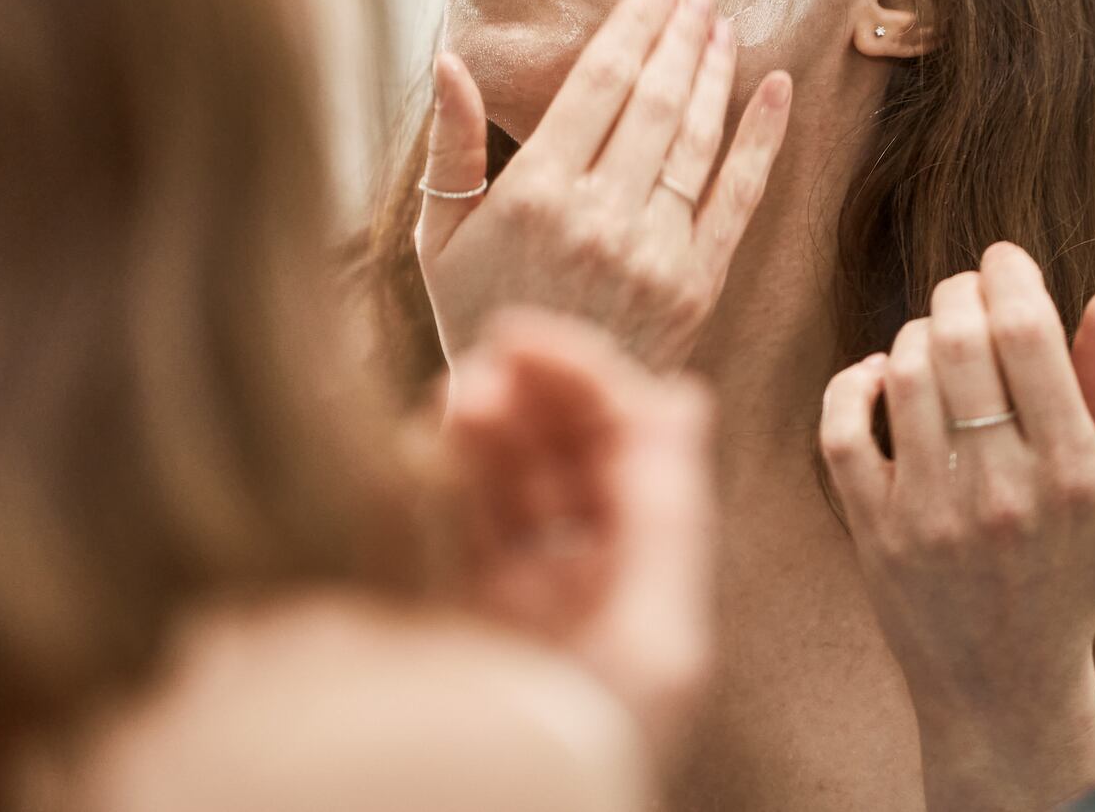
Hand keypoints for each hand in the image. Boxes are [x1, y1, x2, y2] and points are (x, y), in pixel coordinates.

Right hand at [417, 0, 791, 370]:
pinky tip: (777, 88)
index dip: (633, 26)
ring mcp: (653, 251)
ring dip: (715, 71)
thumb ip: (451, 148)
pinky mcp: (695, 283)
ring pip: (696, 138)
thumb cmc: (479, 314)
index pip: (597, 85)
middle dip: (680, 34)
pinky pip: (738, 196)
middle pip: (654, 100)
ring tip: (724, 24)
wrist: (538, 410)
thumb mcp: (440, 237)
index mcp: (533, 196)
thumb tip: (448, 59)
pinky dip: (762, 138)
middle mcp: (598, 217)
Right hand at [435, 307, 717, 768]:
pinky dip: (414, 479)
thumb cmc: (590, 754)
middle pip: (551, 457)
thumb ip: (666, 514)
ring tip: (456, 403)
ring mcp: (492, 602)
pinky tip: (411, 454)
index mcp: (635, 583)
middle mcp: (567, 584)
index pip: (620, 452)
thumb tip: (683, 394)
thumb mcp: (653, 640)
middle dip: (525, 400)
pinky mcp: (422, 623)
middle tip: (486, 371)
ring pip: (484, 482)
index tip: (523, 338)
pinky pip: (417, 528)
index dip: (583, 382)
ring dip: (474, 430)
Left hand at [818, 242, 1094, 809]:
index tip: (1003, 259)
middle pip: (960, 340)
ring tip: (934, 339)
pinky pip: (842, 427)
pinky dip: (854, 383)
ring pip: (904, 372)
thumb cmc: (1071, 576)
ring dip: (915, 333)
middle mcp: (1002, 492)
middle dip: (959, 290)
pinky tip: (880, 376)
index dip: (1008, 274)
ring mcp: (930, 513)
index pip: (1027, 334)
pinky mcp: (873, 531)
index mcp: (1073, 475)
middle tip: (965, 288)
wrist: (1005, 684)